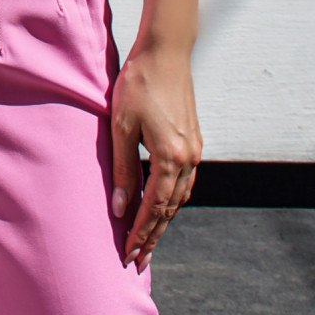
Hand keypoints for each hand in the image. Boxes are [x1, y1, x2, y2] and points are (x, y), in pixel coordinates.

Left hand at [110, 44, 201, 271]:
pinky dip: (172, 200)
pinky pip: (184, 181)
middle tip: (138, 261)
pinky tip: (162, 205)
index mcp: (170, 157)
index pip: (154, 208)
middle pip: (170, 209)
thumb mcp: (121, 127)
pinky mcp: (193, 140)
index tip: (129, 255)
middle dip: (153, 236)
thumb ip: (123, 169)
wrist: (166, 53)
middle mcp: (188, 159)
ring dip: (163, 220)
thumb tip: (121, 209)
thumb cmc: (138, 85)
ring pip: (180, 197)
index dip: (141, 233)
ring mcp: (194, 150)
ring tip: (148, 240)